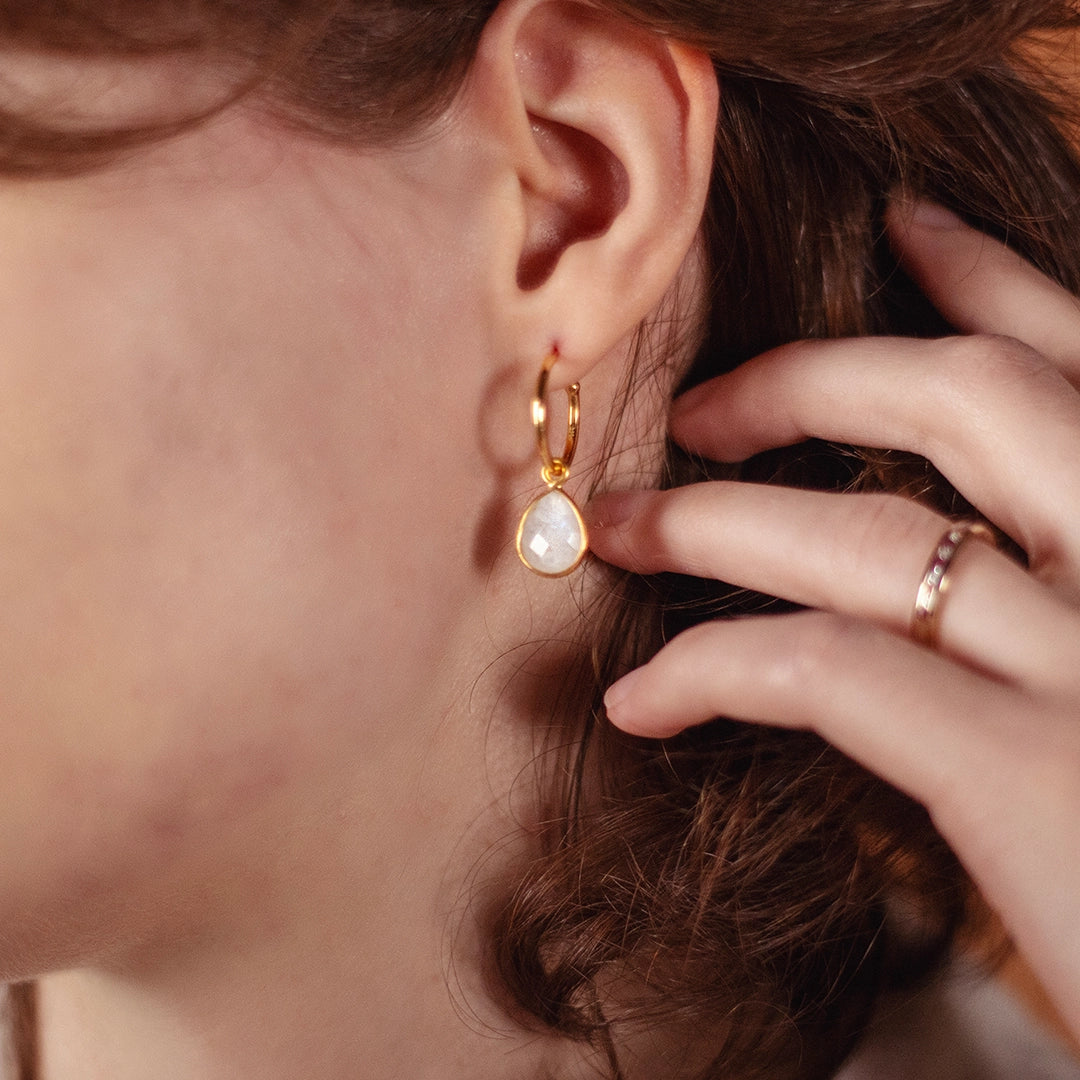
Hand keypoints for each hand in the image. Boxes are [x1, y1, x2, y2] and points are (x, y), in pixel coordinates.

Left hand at [588, 200, 1079, 1039]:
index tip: (901, 226)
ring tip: (613, 528)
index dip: (992, 278)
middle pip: (966, 404)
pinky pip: (825, 671)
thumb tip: (956, 553)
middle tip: (696, 408)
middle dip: (807, 381)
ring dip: (709, 522)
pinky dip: (711, 670)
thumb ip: (1068, 586)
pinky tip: (639, 701)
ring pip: (863, 535)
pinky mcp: (1035, 775)